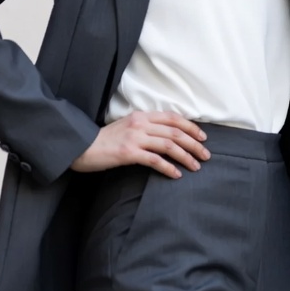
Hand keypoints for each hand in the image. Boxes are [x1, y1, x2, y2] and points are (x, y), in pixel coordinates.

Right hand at [70, 111, 210, 178]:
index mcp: (141, 115)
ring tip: (196, 166)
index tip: (202, 137)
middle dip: (194, 143)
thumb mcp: (127, 126)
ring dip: (186, 156)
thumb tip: (167, 135)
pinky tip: (177, 174)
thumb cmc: (106, 139)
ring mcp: (135, 138)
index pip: (172, 118)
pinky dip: (169, 167)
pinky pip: (155, 160)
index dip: (190, 127)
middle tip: (206, 155)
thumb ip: (145, 127)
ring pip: (169, 145)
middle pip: (175, 132)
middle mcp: (140, 124)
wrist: (83, 147)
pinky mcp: (129, 153)